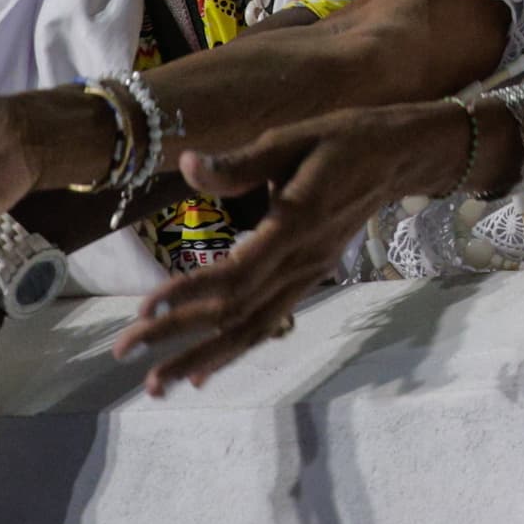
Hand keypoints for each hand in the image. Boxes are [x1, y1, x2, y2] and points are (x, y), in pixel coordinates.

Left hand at [119, 99, 473, 391]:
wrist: (399, 158)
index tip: (144, 309)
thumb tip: (191, 165)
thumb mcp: (293, 138)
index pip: (237, 272)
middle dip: (178, 333)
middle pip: (234, 309)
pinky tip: (203, 372)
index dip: (189, 293)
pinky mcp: (309, 279)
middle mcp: (301, 261)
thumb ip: (241, 163)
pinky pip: (268, 323)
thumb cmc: (343, 140)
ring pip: (251, 328)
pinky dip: (234, 350)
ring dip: (202, 358)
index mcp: (295, 224)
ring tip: (156, 385)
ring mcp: (307, 275)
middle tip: (124, 352)